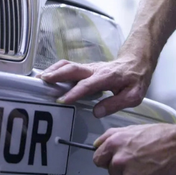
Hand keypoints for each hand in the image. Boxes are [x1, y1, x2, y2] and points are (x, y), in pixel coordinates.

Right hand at [38, 56, 152, 117]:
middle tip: (42, 82)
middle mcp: (96, 70)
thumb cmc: (135, 79)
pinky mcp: (86, 69)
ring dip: (53, 70)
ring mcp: (89, 68)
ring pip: (68, 65)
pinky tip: (47, 77)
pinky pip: (69, 67)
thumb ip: (115, 104)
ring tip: (39, 79)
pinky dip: (56, 70)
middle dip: (57, 75)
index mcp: (107, 77)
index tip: (63, 100)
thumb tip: (97, 112)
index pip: (88, 85)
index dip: (74, 92)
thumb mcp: (133, 96)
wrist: (136, 62)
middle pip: (73, 69)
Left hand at [92, 122, 175, 174]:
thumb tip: (98, 144)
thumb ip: (111, 136)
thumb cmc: (161, 135)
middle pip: (110, 170)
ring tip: (148, 162)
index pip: (97, 158)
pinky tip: (154, 169)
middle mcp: (119, 161)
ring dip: (133, 173)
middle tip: (135, 159)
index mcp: (114, 144)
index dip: (105, 158)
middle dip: (119, 166)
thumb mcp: (132, 128)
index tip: (110, 159)